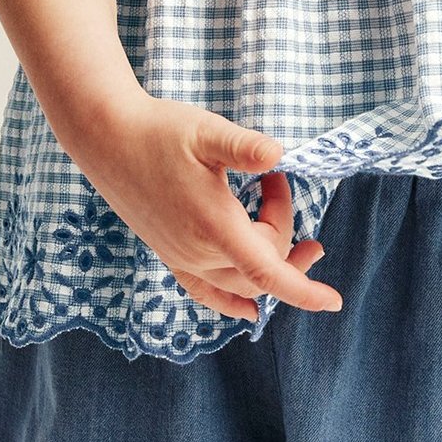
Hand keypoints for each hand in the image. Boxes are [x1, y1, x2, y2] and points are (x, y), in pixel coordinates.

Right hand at [77, 96, 342, 321]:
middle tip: (278, 183)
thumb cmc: (159, 131)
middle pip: (262, 267)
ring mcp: (181, 257)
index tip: (335, 301)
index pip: (269, 273)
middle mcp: (198, 251)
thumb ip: (243, 147)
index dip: (304, 290)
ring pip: (241, 281)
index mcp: (214, 225)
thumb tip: (279, 153)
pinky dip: (232, 301)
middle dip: (285, 231)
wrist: (106, 138)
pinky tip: (248, 310)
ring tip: (296, 232)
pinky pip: (207, 292)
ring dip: (271, 260)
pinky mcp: (168, 254)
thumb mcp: (207, 132)